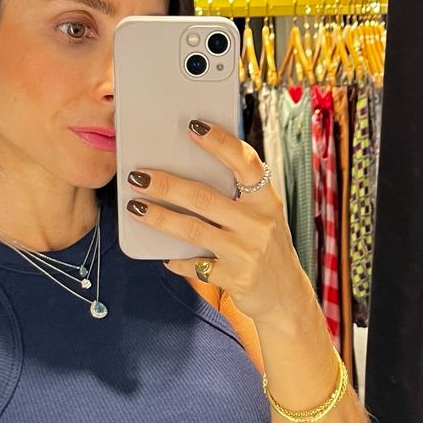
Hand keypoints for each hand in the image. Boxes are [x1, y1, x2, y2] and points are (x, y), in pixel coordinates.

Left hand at [126, 118, 305, 323]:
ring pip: (192, 230)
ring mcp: (247, 253)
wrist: (286, 296)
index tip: (193, 126)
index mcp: (267, 201)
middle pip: (204, 197)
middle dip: (167, 184)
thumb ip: (238, 197)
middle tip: (138, 176)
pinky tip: (163, 254)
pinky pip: (194, 265)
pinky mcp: (235, 279)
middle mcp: (259, 224)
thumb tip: (188, 170)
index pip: (245, 163)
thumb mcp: (263, 216)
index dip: (220, 142)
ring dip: (159, 217)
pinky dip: (175, 260)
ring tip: (136, 207)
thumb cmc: (266, 247)